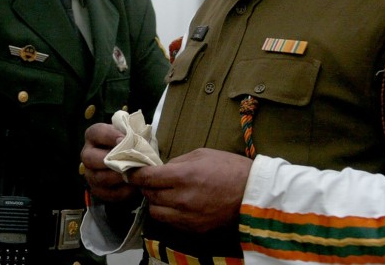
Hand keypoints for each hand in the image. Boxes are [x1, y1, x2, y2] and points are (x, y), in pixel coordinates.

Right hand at [82, 123, 139, 203]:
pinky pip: (107, 193)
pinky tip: (133, 186)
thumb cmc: (132, 144)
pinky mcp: (97, 190)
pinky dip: (122, 191)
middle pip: (90, 158)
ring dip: (118, 177)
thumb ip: (132, 135)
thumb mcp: (131, 135)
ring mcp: (90, 173)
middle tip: (127, 161)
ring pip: (99, 178)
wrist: (133, 162)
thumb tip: (135, 141)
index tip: (124, 139)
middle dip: (110, 160)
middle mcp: (87, 154)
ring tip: (134, 174)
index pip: (97, 132)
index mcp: (94, 136)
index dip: (110, 136)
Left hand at [128, 148, 251, 232]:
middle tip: (152, 180)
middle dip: (146, 187)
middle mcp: (181, 199)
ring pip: (156, 212)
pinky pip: (171, 222)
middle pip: (149, 195)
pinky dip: (168, 213)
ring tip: (164, 194)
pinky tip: (177, 204)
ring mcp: (187, 217)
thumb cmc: (230, 169)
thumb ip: (177, 162)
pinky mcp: (194, 229)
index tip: (131, 171)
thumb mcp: (202, 154)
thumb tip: (160, 168)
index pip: (146, 178)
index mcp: (183, 176)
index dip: (135, 174)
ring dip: (156, 202)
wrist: (254, 195)